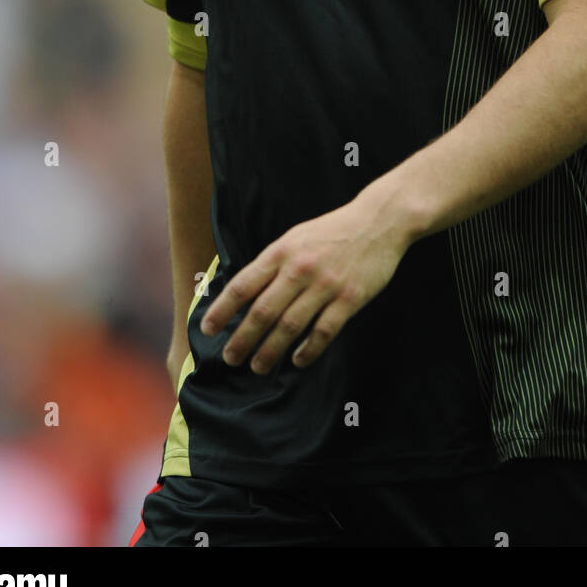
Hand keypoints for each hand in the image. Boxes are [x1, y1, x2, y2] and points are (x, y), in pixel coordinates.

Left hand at [199, 196, 410, 372]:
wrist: (379, 220)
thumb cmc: (332, 231)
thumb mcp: (296, 237)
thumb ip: (273, 263)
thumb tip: (244, 293)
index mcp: (282, 251)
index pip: (243, 285)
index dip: (222, 310)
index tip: (207, 329)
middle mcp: (300, 269)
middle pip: (262, 311)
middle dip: (242, 339)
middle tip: (230, 357)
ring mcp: (326, 285)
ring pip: (290, 326)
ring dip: (270, 351)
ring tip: (258, 366)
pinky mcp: (350, 298)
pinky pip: (323, 332)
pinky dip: (308, 350)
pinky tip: (297, 361)